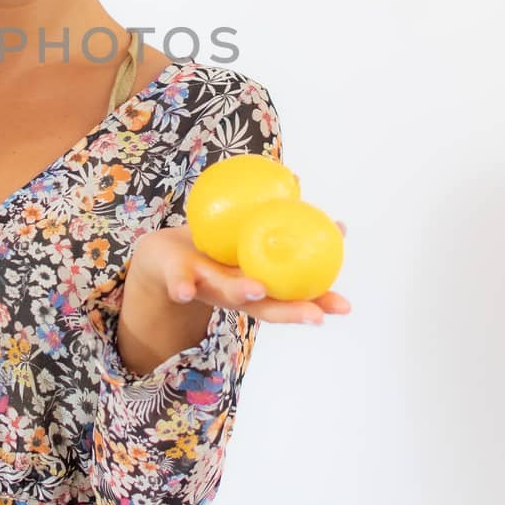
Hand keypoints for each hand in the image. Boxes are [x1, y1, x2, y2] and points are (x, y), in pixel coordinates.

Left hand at [129, 221, 351, 324]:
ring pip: (227, 293)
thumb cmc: (213, 251)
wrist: (160, 259)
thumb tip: (305, 189)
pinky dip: (181, 287)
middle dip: (292, 311)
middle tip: (318, 314)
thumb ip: (276, 219)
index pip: (291, 297)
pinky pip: (179, 281)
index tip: (344, 306)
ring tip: (257, 288)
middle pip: (266, 306)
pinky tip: (184, 292)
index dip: (318, 301)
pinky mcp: (177, 276)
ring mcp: (207, 286)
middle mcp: (235, 293)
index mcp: (255, 285)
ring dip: (243, 291)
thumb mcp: (246, 235)